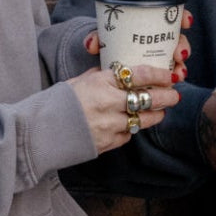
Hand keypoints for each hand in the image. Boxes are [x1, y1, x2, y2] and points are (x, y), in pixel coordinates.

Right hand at [67, 65, 182, 155]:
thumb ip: (99, 77)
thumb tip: (114, 72)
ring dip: (155, 115)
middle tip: (175, 95)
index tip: (169, 75)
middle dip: (166, 97)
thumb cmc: (56, 103)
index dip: (159, 75)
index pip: (139, 75)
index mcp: (101, 83)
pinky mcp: (107, 143)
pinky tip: (133, 124)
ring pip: (144, 120)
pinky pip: (128, 135)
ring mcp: (109, 125)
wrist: (40, 132)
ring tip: (160, 111)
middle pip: (148, 99)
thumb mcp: (78, 82)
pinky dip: (132, 129)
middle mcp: (109, 104)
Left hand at [83, 9, 192, 83]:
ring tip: (178, 74)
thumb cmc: (107, 45)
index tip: (186, 22)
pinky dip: (174, 80)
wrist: (103, 62)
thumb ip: (96, 38)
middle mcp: (159, 40)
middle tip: (179, 55)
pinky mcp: (160, 74)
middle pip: (179, 39)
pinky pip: (171, 77)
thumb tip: (91, 44)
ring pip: (178, 60)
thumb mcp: (102, 39)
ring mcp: (161, 57)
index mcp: (150, 25)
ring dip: (181, 66)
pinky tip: (173, 85)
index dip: (183, 17)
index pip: (171, 16)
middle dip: (183, 46)